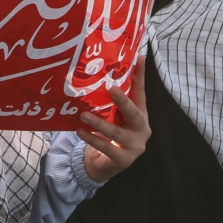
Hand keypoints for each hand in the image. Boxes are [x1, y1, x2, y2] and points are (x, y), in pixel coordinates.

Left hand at [78, 58, 149, 183]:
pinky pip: (107, 148)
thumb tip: (98, 71)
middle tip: (111, 88)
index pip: (141, 92)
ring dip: (99, 123)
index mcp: (140, 114)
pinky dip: (93, 139)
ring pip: (117, 133)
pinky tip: (80, 131)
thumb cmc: (111, 133)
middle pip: (134, 113)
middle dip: (123, 101)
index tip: (140, 58)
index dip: (140, 75)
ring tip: (83, 114)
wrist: (107, 163)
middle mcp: (142, 128)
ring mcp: (135, 145)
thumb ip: (109, 100)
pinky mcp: (124, 159)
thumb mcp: (113, 115)